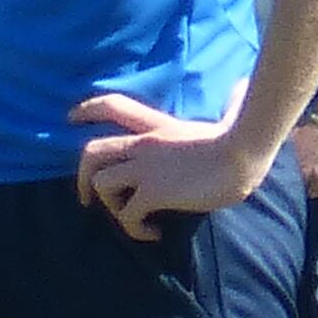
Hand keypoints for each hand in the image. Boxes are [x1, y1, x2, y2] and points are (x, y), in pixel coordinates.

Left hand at [70, 91, 269, 241]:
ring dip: (111, 206)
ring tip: (133, 218)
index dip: (87, 110)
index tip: (70, 117)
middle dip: (81, 177)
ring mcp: (145, 168)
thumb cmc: (244, 139)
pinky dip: (134, 229)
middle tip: (86, 198)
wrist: (246, 153)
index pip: (113, 106)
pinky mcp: (153, 192)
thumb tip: (243, 84)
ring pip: (101, 184)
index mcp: (158, 125)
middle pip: (91, 152)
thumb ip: (227, 104)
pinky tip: (153, 233)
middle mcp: (143, 144)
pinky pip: (127, 215)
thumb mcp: (226, 116)